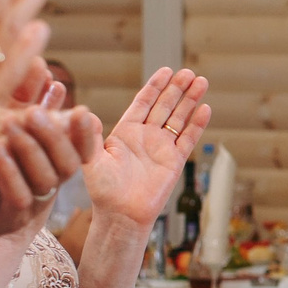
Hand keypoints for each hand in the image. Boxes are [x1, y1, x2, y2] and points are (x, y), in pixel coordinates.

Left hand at [0, 83, 99, 251]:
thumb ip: (23, 96)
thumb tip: (40, 62)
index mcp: (50, 161)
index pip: (80, 148)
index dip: (84, 132)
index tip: (81, 110)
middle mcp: (47, 182)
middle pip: (69, 162)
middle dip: (55, 135)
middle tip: (34, 112)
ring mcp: (30, 203)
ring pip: (46, 179)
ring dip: (30, 149)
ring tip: (10, 124)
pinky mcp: (8, 219)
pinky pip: (18, 197)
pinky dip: (10, 172)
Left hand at [88, 68, 211, 227]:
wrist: (122, 215)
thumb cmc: (103, 190)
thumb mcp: (91, 159)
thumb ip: (88, 136)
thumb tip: (82, 113)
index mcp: (126, 131)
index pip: (143, 103)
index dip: (155, 86)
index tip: (166, 71)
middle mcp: (146, 137)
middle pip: (165, 106)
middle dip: (177, 89)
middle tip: (188, 73)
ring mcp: (162, 148)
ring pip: (179, 118)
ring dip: (190, 100)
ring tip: (201, 82)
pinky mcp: (175, 162)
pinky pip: (188, 139)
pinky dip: (197, 124)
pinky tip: (204, 109)